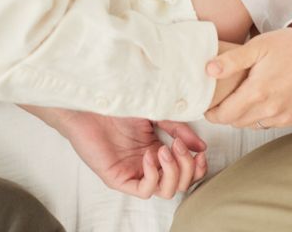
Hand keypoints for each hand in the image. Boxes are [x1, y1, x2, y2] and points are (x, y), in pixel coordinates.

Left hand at [54, 110, 207, 198]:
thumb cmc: (118, 103)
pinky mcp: (117, 177)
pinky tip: (149, 156)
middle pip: (180, 184)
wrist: (91, 100)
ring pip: (165, 192)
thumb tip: (200, 147)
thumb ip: (178, 127)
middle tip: (179, 145)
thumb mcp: (156, 112)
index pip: (185, 173)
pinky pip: (143, 190)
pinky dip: (152, 176)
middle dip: (187, 167)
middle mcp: (147, 166)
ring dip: (172, 172)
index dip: (197, 167)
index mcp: (157, 151)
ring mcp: (133, 173)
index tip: (200, 151)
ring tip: (165, 149)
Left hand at [204, 26, 291, 127]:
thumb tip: (209, 69)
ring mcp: (285, 117)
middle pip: (237, 123)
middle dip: (226, 115)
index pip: (225, 116)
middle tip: (222, 101)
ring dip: (245, 117)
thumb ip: (231, 60)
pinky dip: (263, 116)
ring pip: (255, 125)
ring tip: (242, 99)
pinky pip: (272, 123)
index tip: (208, 106)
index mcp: (257, 94)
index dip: (212, 113)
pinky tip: (264, 100)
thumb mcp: (258, 46)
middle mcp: (270, 111)